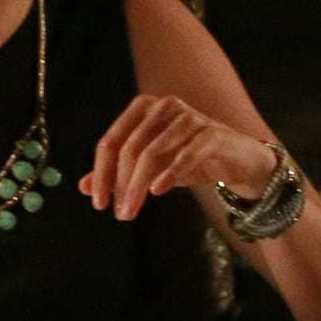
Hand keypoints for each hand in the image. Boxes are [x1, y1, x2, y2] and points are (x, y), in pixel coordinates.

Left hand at [82, 93, 271, 221]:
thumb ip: (118, 174)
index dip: (101, 173)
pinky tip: (158, 191)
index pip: (111, 141)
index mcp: (144, 108)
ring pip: (152, 152)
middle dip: (120, 184)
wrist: (236, 160)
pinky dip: (168, 174)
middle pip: (129, 148)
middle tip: (119, 213)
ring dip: (138, 185)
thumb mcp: (150, 168)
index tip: (98, 203)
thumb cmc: (189, 159)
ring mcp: (189, 117)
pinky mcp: (211, 132)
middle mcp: (164, 106)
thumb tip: (84, 186)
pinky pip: (184, 154)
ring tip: (132, 210)